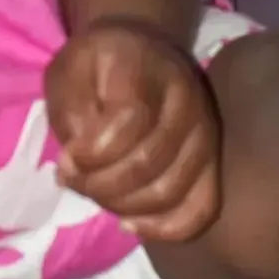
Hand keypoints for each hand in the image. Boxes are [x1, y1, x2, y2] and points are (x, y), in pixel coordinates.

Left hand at [44, 17, 220, 243]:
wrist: (140, 50)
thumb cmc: (96, 64)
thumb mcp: (68, 71)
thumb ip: (71, 115)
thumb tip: (76, 166)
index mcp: (145, 66)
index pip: (130, 121)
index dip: (93, 152)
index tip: (65, 158)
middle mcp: (186, 99)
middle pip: (149, 162)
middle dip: (101, 184)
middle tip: (72, 181)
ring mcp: (206, 132)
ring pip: (171, 191)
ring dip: (124, 207)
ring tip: (95, 194)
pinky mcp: (213, 161)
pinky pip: (201, 208)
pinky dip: (165, 228)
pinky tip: (130, 224)